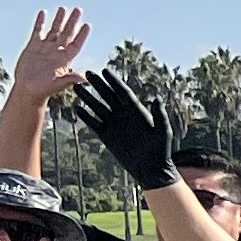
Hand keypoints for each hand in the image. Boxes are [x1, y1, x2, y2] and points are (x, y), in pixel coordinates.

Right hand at [8, 7, 89, 106]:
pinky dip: (41, 22)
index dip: (82, 35)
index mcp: (64, 60)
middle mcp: (56, 52)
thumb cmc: (44, 89)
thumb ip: (70, 79)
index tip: (87, 25)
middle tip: (78, 10)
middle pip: (66, 33)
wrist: (28, 90)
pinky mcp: (33, 46)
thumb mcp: (58, 84)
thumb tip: (85, 78)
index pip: (75, 44)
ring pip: (54, 30)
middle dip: (72, 22)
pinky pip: (38, 32)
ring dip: (59, 20)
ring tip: (63, 8)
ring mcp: (45, 48)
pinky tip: (43, 13)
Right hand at [68, 74, 181, 192]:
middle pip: (108, 96)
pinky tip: (77, 108)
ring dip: (88, 97)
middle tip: (87, 73)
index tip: (104, 71)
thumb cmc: (161, 150)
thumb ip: (160, 115)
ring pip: (98, 107)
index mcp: (137, 111)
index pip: (123, 92)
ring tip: (77, 87)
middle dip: (98, 85)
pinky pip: (94, 123)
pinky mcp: (107, 136)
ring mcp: (114, 124)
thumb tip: (156, 98)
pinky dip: (86, 116)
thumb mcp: (163, 131)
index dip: (114, 82)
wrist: (151, 169)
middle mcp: (124, 115)